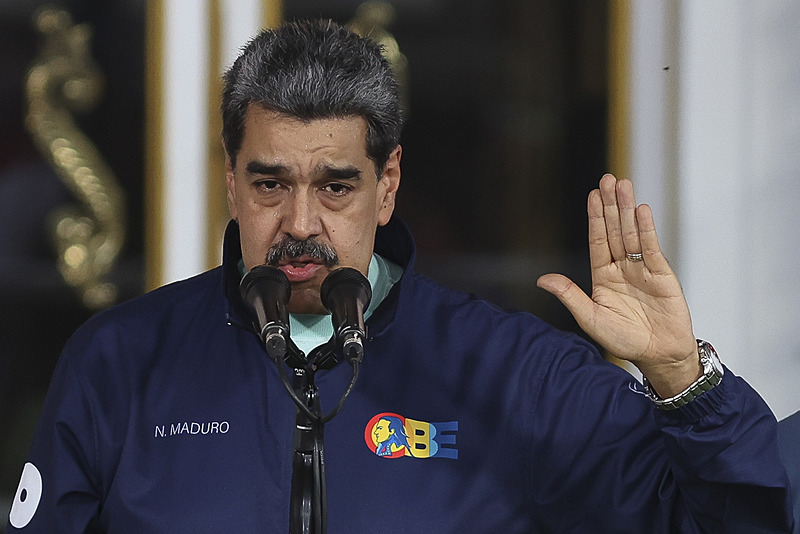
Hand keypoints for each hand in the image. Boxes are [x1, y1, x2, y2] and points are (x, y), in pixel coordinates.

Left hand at [537, 174, 700, 396]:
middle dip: (610, 205)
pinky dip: (646, 229)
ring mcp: (642, 269)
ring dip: (627, 209)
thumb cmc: (624, 340)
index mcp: (603, 276)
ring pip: (632, 234)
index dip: (595, 218)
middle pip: (614, 230)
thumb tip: (542, 280)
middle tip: (607, 178)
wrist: (659, 355)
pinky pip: (651, 248)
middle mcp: (622, 268)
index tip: (592, 195)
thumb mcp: (590, 318)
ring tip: (623, 185)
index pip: (597, 241)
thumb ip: (569, 295)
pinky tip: (640, 210)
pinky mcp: (662, 274)